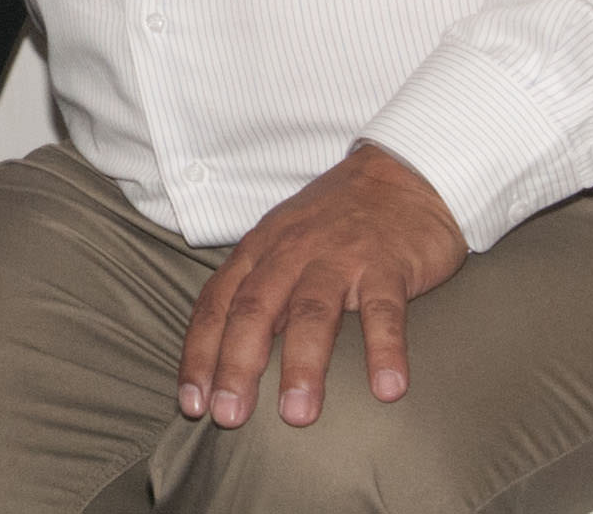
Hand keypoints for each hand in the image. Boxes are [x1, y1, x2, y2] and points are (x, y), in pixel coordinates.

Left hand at [177, 143, 465, 429]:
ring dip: (303, 365)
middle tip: (228, 418)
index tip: (190, 402)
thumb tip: (228, 355)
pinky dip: (385, 349)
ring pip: (313, 312)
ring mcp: (339, 257)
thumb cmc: (335, 222)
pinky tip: (388, 390)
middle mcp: (290, 252)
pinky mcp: (388, 263)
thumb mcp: (283, 245)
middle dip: (237, 365)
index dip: (199, 353)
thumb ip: (259, 293)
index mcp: (258, 251)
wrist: (402, 175)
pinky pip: (385, 310)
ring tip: (297, 415)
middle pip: (254, 311)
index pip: (216, 304)